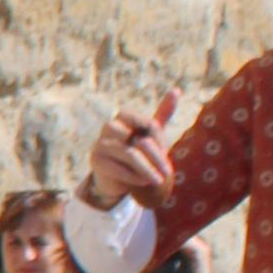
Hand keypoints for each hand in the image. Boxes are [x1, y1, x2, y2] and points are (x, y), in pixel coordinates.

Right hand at [80, 91, 177, 208]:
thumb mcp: (151, 134)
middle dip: (155, 156)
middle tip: (168, 171)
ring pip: (130, 155)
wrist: (116, 177)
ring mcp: (100, 144)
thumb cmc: (137, 151)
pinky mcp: (96, 161)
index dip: (158, 138)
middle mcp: (109, 128)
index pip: (146, 123)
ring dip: (148, 169)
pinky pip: (119, 169)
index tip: (166, 151)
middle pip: (138, 139)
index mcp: (123, 117)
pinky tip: (144, 182)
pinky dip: (135, 177)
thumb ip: (162, 114)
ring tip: (159, 180)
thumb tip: (176, 90)